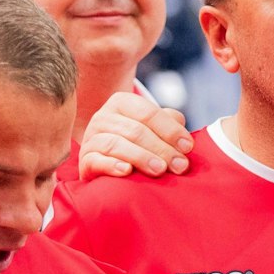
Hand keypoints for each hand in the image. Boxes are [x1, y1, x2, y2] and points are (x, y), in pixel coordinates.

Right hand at [79, 90, 193, 178]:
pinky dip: (111, 165)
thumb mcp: (155, 128)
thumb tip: (181, 127)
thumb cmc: (141, 143)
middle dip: (161, 149)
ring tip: (160, 170)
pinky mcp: (84, 160)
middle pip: (135, 131)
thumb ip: (170, 123)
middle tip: (180, 165)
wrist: (111, 162)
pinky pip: (95, 161)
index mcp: (122, 103)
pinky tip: (127, 171)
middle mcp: (103, 117)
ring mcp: (91, 138)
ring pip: (116, 144)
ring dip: (141, 157)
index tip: (188, 147)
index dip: (170, 130)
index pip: (148, 113)